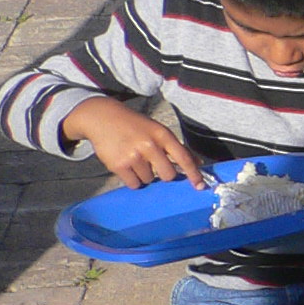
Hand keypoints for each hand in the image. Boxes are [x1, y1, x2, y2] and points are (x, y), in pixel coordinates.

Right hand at [60, 96, 203, 189]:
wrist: (102, 118)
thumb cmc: (135, 125)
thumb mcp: (158, 130)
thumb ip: (177, 147)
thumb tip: (198, 163)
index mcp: (162, 135)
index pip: (183, 158)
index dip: (194, 174)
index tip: (200, 186)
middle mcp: (149, 145)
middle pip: (168, 174)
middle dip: (165, 175)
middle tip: (154, 165)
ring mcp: (133, 156)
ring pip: (149, 180)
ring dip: (145, 175)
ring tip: (135, 160)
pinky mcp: (118, 165)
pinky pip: (134, 184)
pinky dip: (133, 180)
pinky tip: (127, 167)